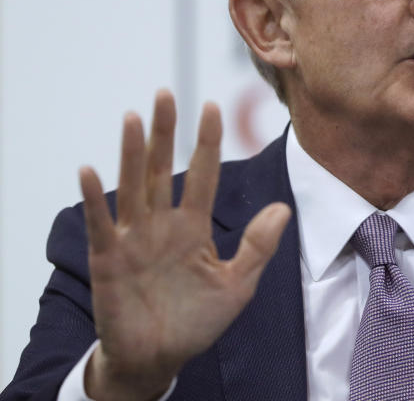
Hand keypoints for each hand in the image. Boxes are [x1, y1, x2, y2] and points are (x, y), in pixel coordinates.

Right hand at [79, 90, 290, 399]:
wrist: (159, 360)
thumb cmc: (197, 322)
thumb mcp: (237, 285)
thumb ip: (257, 247)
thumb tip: (283, 208)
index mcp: (193, 227)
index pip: (202, 175)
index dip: (206, 142)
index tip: (212, 106)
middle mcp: (162, 225)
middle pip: (162, 168)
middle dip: (165, 132)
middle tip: (166, 92)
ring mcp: (133, 240)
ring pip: (133, 186)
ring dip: (131, 153)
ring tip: (133, 116)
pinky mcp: (109, 260)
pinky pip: (102, 224)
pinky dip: (95, 199)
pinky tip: (90, 170)